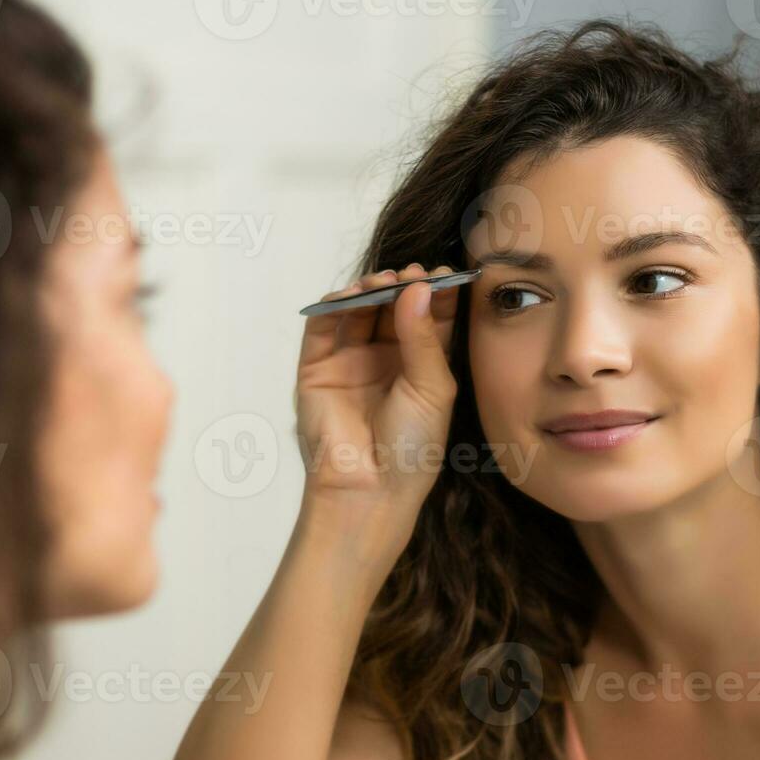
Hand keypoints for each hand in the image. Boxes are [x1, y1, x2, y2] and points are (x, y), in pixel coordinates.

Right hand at [294, 263, 461, 514]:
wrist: (369, 487)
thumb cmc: (413, 445)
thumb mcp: (433, 388)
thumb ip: (424, 336)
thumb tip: (416, 286)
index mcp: (422, 364)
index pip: (430, 315)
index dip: (435, 291)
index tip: (441, 272)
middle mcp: (387, 358)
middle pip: (394, 305)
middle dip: (401, 284)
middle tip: (408, 274)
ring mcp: (351, 359)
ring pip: (359, 309)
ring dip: (369, 289)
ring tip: (381, 283)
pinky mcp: (317, 365)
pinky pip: (323, 325)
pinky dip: (334, 304)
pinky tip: (350, 296)